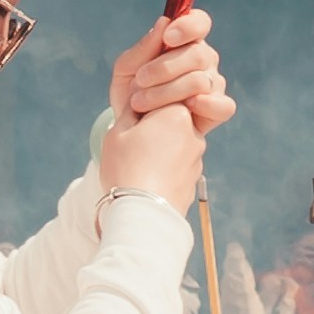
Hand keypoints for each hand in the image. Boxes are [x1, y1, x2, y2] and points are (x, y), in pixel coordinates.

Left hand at [107, 9, 229, 137]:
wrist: (131, 129)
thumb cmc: (131, 92)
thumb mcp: (126, 69)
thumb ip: (144, 48)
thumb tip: (164, 23)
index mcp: (184, 42)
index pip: (199, 22)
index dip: (188, 26)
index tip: (167, 38)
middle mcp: (204, 60)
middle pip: (198, 54)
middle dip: (165, 68)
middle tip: (140, 80)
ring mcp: (213, 84)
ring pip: (202, 80)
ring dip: (167, 91)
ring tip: (140, 103)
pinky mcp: (217, 110)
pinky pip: (224, 106)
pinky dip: (206, 105)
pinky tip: (186, 108)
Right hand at [107, 96, 207, 211]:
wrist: (144, 215)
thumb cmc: (126, 169)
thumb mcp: (117, 133)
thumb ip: (130, 111)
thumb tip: (137, 100)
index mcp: (176, 114)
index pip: (163, 98)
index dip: (143, 109)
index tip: (131, 125)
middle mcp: (193, 134)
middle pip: (171, 122)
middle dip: (153, 130)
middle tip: (132, 147)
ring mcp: (196, 159)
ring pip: (175, 145)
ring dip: (160, 151)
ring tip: (138, 168)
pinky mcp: (194, 180)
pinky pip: (177, 167)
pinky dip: (165, 170)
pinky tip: (148, 181)